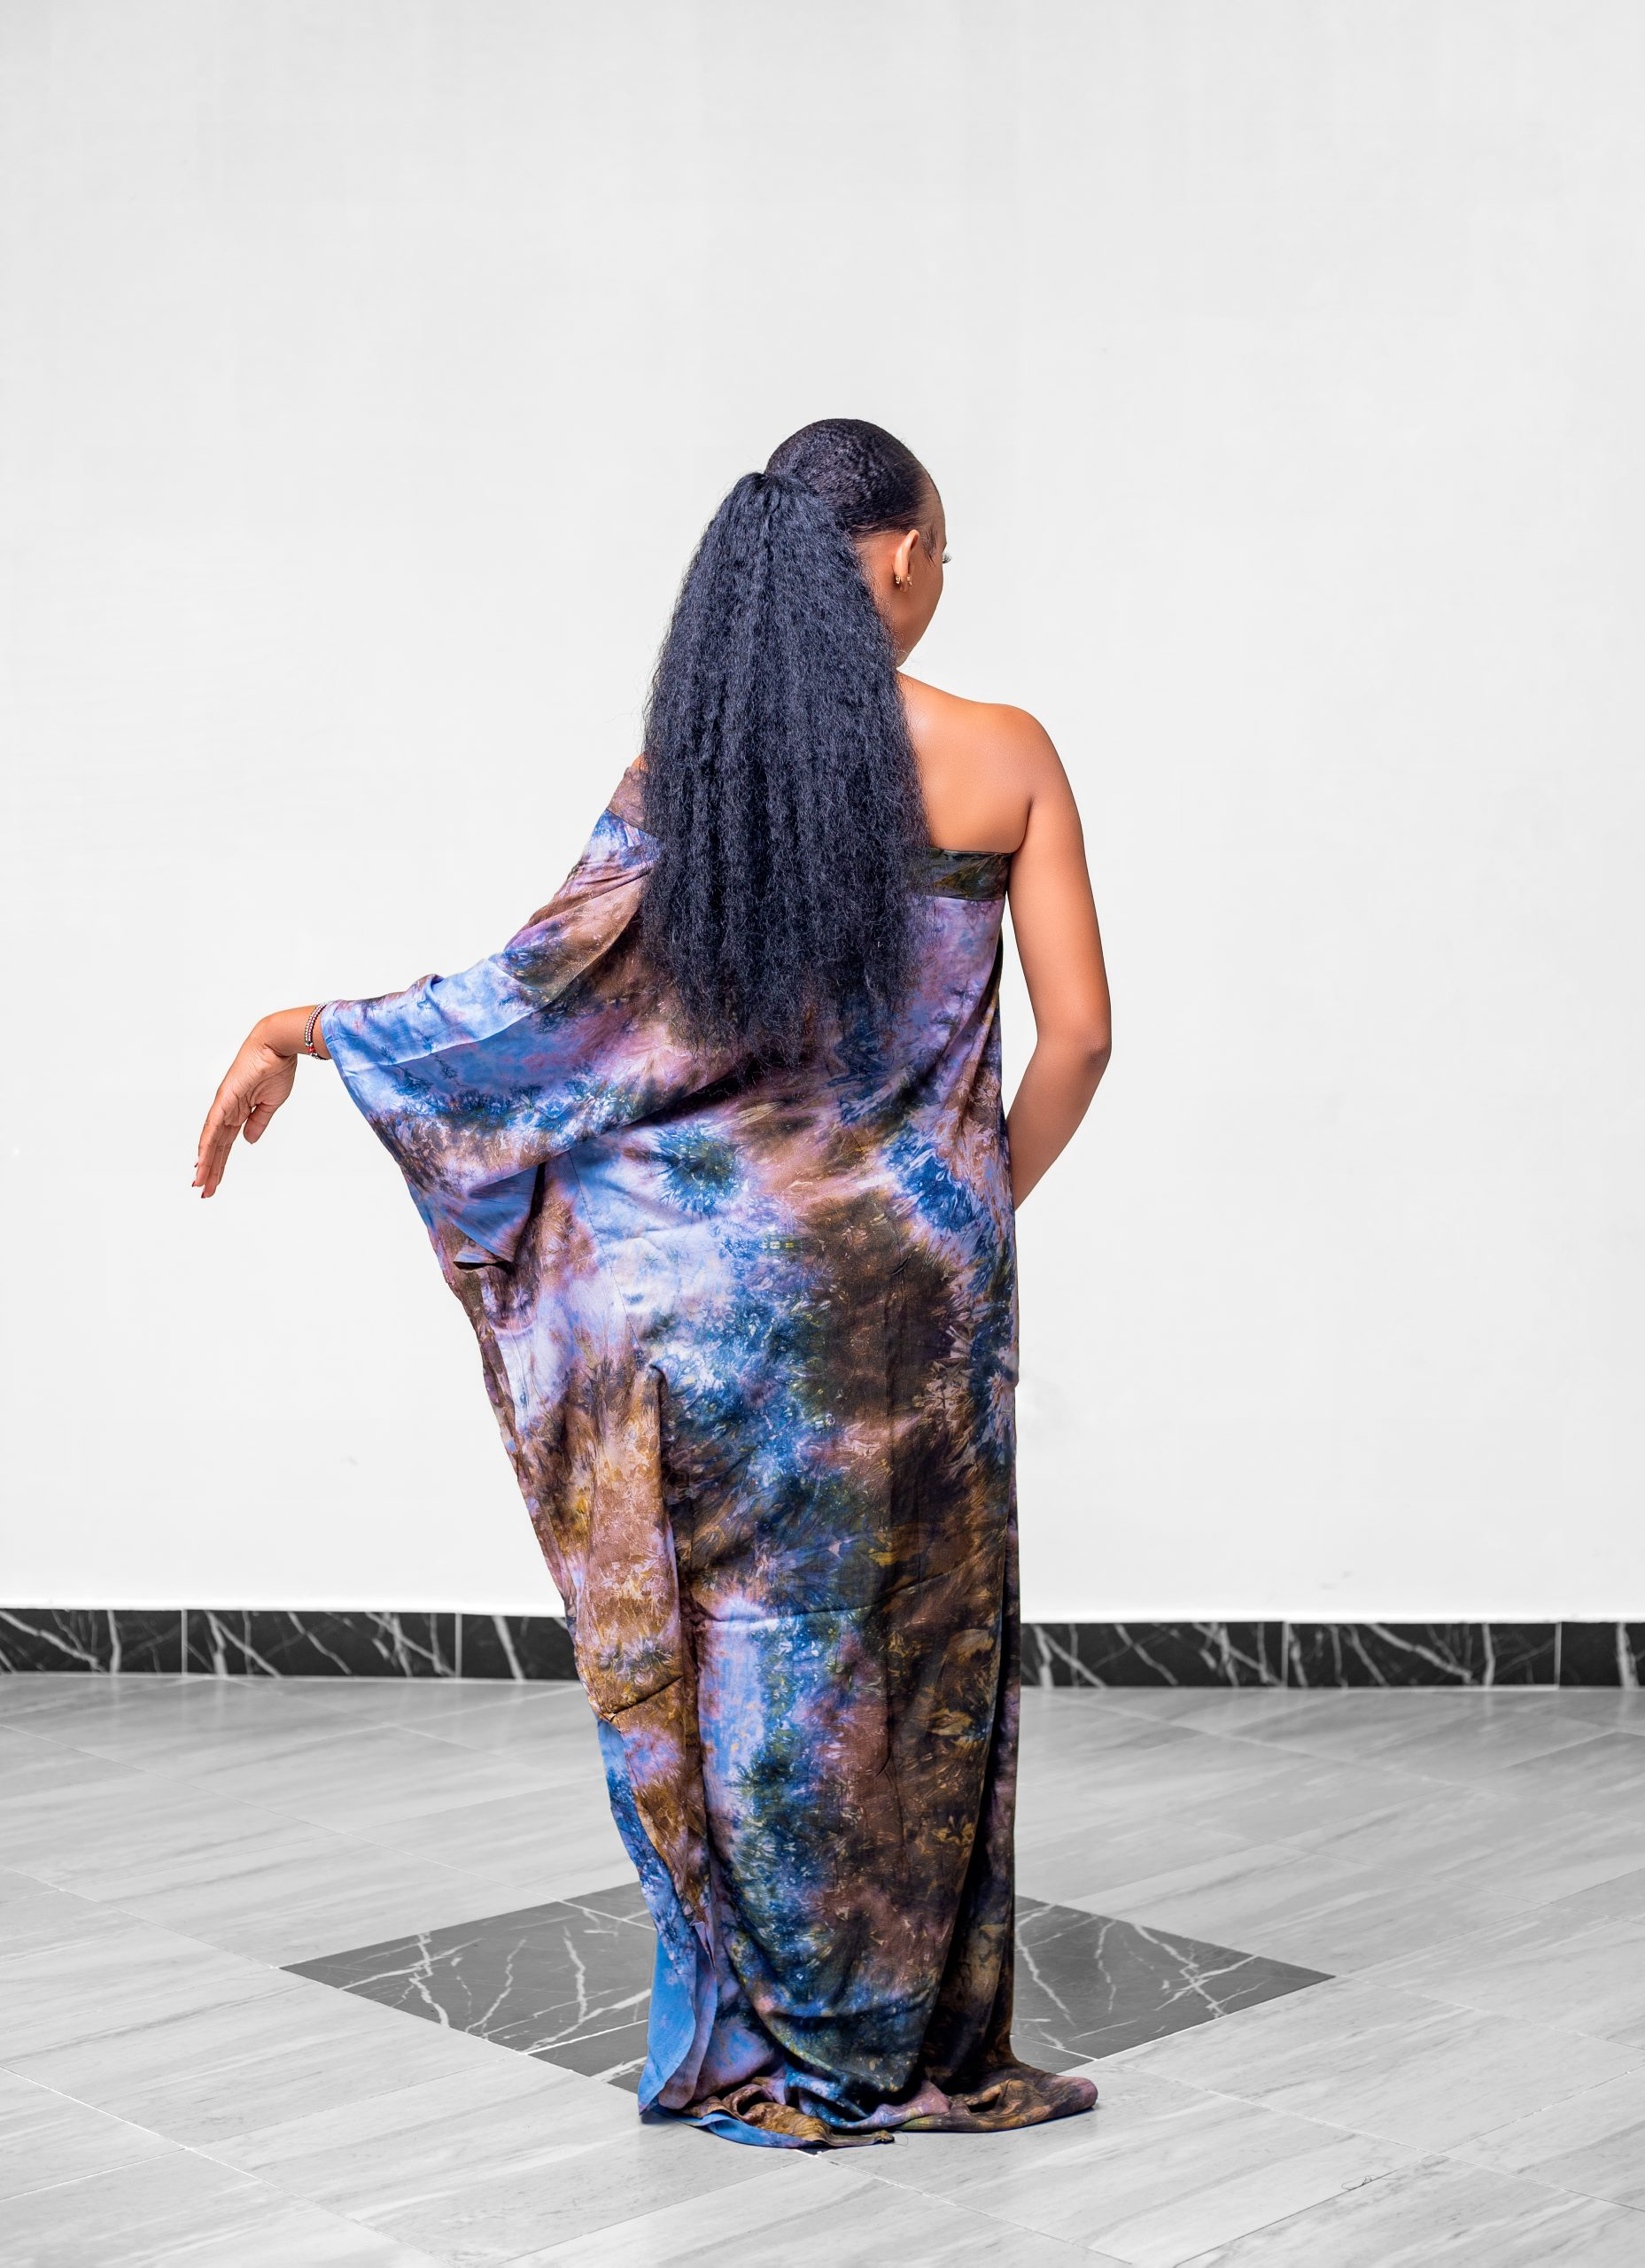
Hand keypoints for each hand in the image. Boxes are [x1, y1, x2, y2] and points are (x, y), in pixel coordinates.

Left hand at [194, 1022, 299, 1196]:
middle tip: (204, 1191)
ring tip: (200, 1184)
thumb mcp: (270, 1104)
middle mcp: (227, 1110)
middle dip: (211, 1169)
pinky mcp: (225, 1098)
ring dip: (206, 1163)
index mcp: (239, 1111)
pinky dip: (206, 1143)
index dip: (220, 1163)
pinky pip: (213, 1126)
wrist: (278, 1046)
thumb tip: (248, 1141)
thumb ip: (258, 1123)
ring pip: (211, 1140)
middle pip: (216, 1146)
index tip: (215, 1181)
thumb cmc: (276, 1068)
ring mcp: (224, 1105)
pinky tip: (201, 1160)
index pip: (226, 1143)